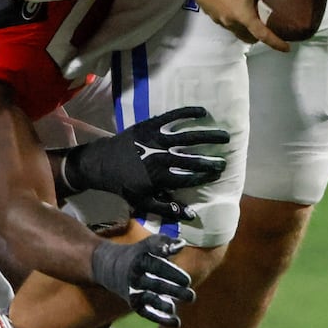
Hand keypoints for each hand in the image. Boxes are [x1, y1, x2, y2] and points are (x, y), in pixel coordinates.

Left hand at [64, 106, 227, 220]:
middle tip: (225, 159)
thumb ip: (167, 209)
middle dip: (211, 159)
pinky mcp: (150, 125)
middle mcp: (160, 157)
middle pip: (192, 158)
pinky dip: (188, 113)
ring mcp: (156, 138)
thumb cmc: (125, 185)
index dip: (205, 176)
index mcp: (159, 177)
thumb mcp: (143, 202)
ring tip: (225, 136)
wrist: (102, 162)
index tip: (218, 173)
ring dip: (208, 135)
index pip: (189, 177)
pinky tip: (203, 112)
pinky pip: (172, 117)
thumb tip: (193, 215)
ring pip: (188, 136)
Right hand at [90, 235, 193, 326]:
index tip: (188, 281)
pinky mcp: (134, 304)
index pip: (156, 266)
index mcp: (139, 261)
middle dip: (173, 291)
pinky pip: (147, 313)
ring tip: (176, 309)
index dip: (172, 273)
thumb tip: (182, 244)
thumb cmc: (137, 254)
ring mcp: (134, 292)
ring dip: (164, 305)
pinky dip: (161, 318)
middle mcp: (135, 278)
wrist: (108, 267)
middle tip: (191, 296)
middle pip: (156, 285)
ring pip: (150, 300)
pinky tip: (176, 323)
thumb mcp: (147, 244)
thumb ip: (165, 243)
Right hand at [186, 0, 298, 51]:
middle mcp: (231, 21)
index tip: (286, 48)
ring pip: (232, 29)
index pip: (264, 35)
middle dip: (256, 37)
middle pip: (246, 36)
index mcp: (245, 16)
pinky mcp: (208, 11)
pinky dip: (229, 18)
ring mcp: (218, 17)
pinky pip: (221, 20)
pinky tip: (230, 9)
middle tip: (264, 34)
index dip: (276, 43)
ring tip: (247, 21)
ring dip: (241, 28)